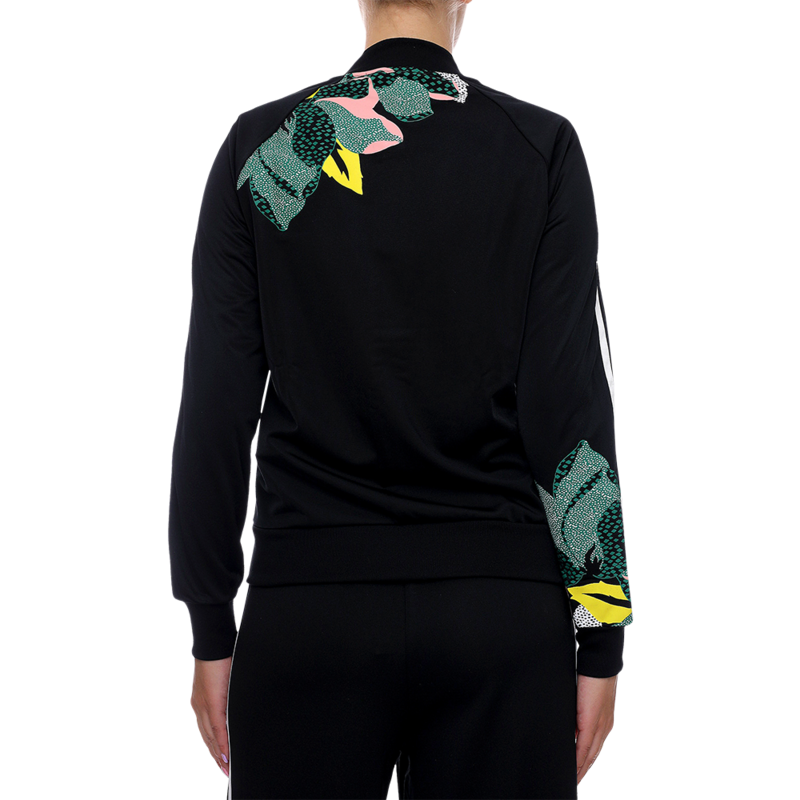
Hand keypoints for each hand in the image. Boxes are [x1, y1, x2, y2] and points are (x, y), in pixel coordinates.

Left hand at [190, 655, 231, 779]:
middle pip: (207, 738)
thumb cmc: (221, 658)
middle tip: (226, 772)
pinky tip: (227, 755)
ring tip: (228, 768)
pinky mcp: (212, 701)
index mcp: (201, 702)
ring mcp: (203, 705)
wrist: (215, 643)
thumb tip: (235, 704)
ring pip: (210, 737)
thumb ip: (226, 695)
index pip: (206, 731)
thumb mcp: (223, 680)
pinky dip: (222, 743)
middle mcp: (199, 707)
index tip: (222, 762)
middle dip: (217, 756)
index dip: (214, 748)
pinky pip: (216, 728)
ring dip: (219, 754)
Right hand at [575, 673, 616, 784]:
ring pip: (589, 755)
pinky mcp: (591, 723)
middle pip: (593, 756)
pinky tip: (573, 769)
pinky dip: (578, 760)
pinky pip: (584, 748)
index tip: (578, 773)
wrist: (599, 662)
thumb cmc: (591, 675)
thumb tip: (569, 723)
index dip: (586, 762)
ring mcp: (600, 726)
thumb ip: (580, 712)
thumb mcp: (585, 697)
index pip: (594, 747)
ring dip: (581, 769)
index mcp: (604, 722)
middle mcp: (604, 727)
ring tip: (572, 780)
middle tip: (574, 783)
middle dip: (583, 770)